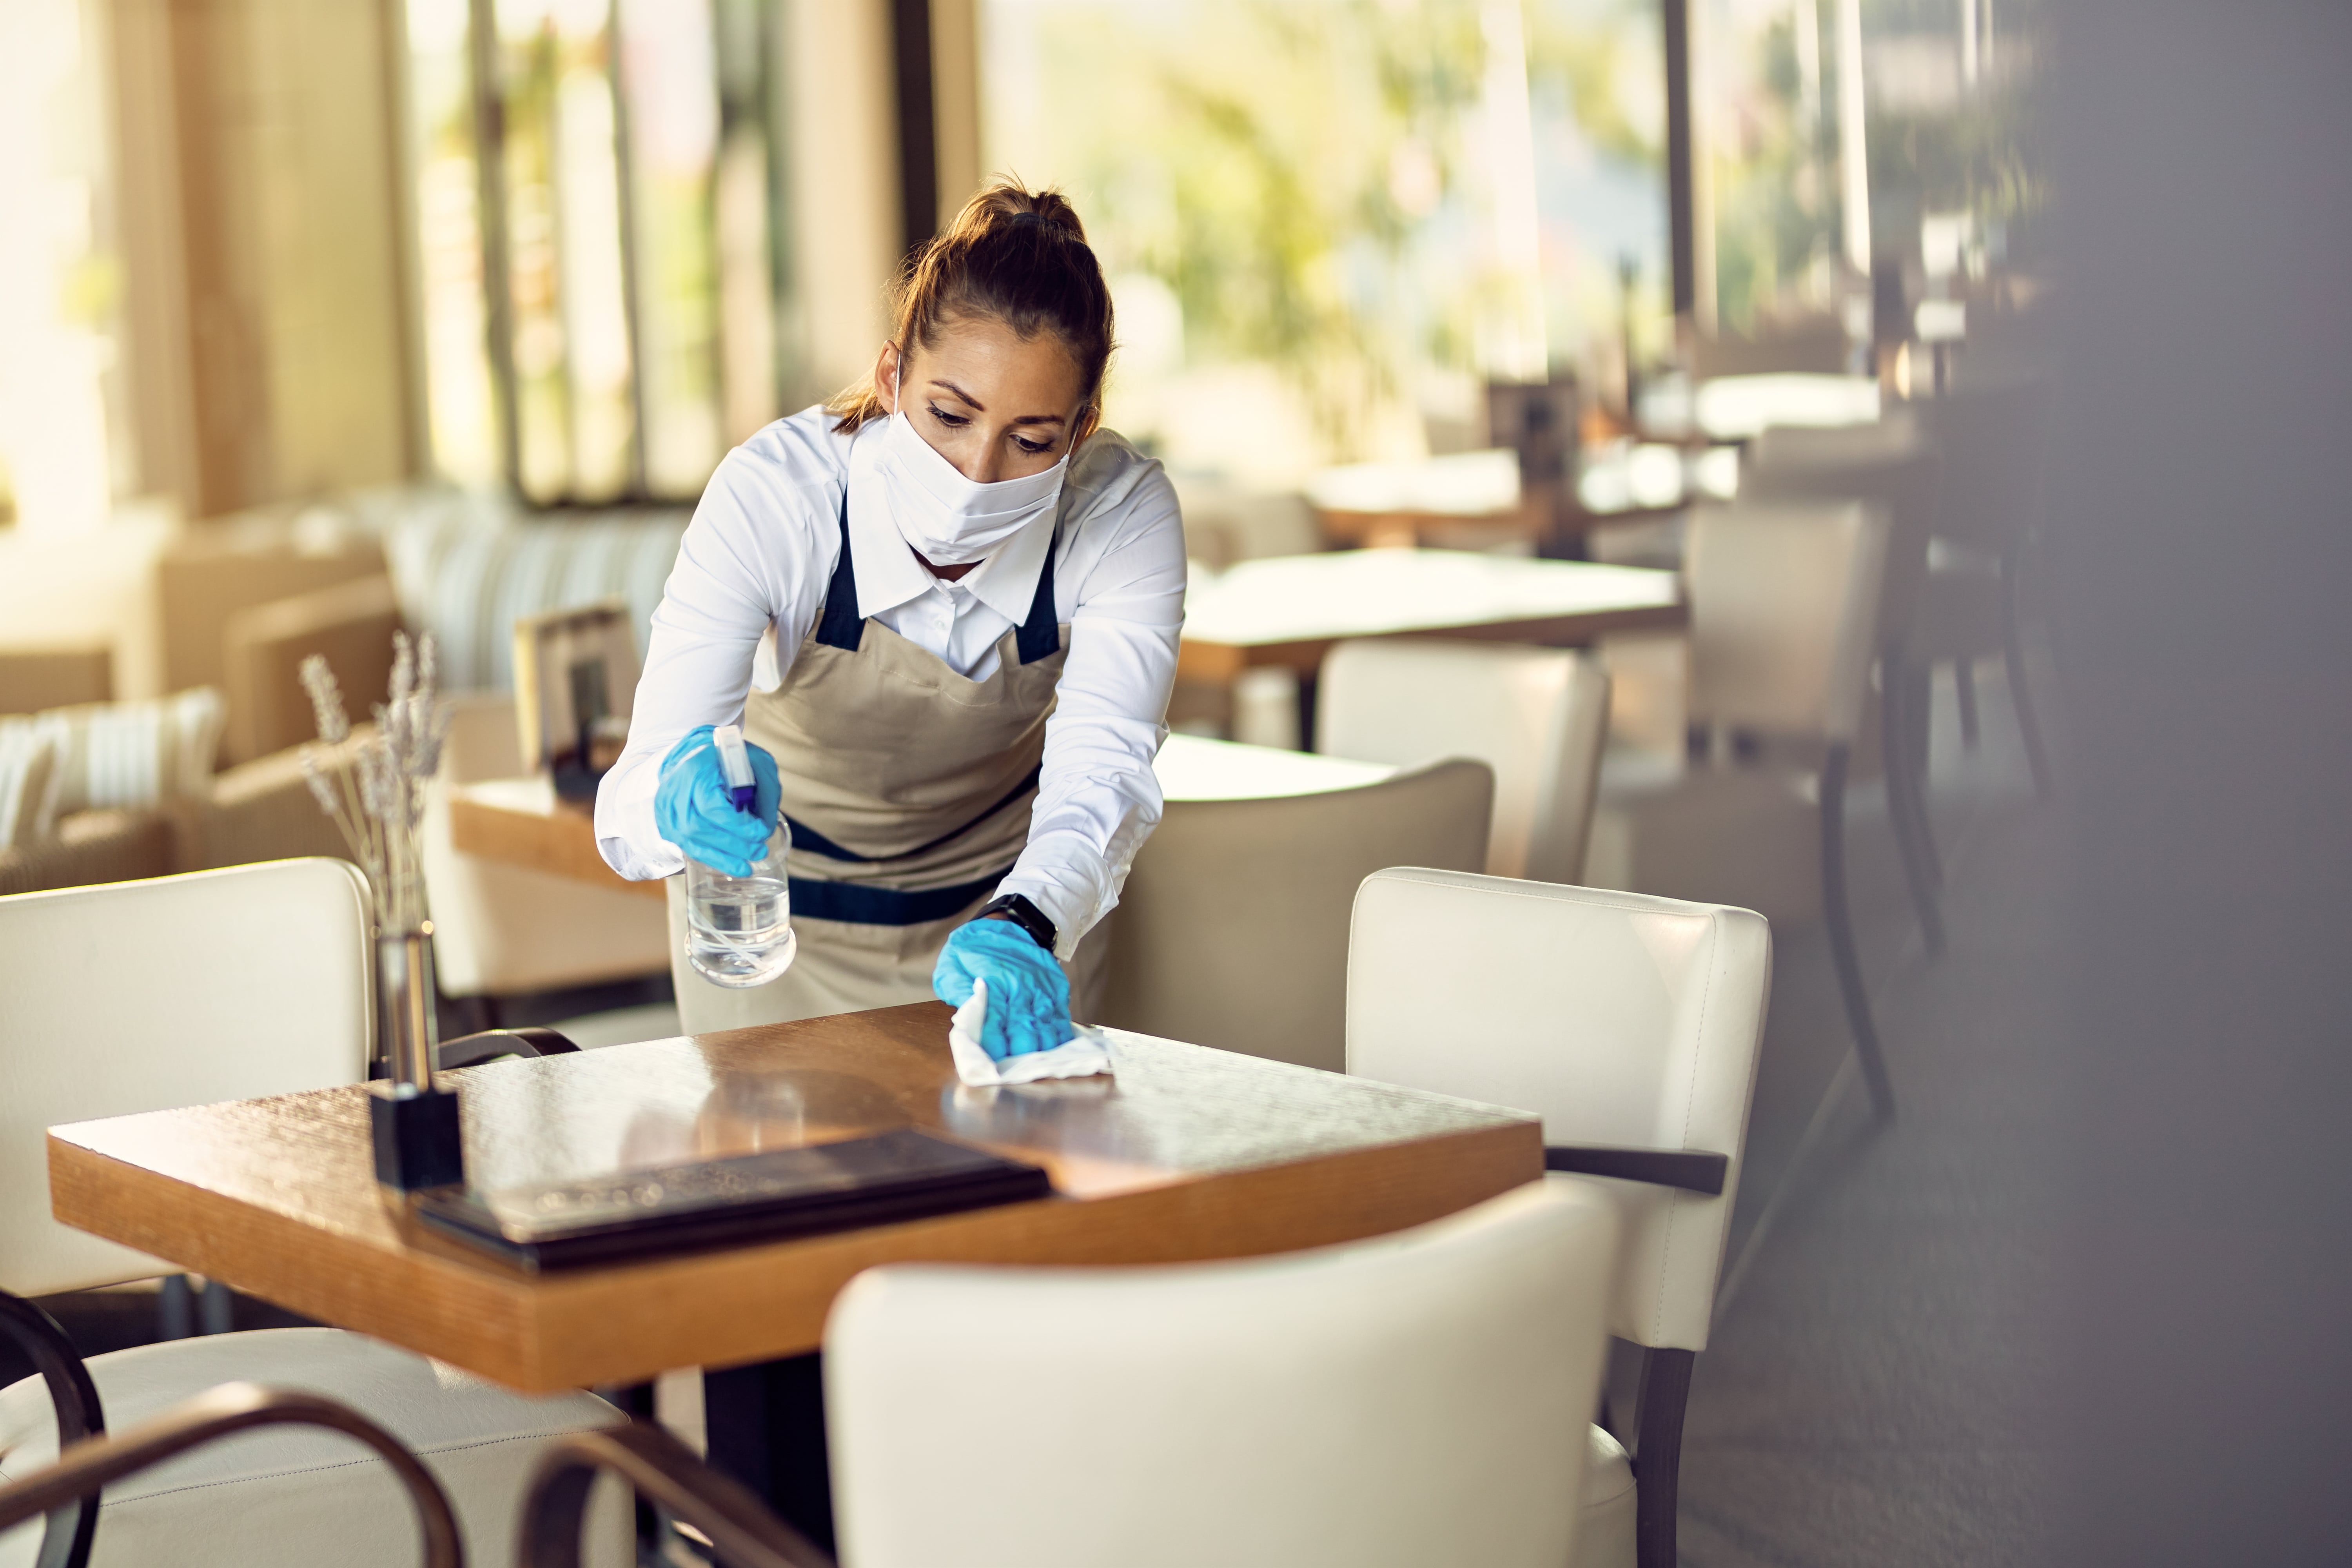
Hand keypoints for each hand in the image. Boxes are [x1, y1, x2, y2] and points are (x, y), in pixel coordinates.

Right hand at [655, 725, 780, 876]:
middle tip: (759, 852)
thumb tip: (766, 831)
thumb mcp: (756, 763)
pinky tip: (730, 864)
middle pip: (697, 827)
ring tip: (746, 867)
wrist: (695, 752)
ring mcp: (666, 807)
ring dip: (721, 858)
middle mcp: (675, 789)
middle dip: (732, 845)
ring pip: (689, 840)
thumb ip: (765, 793)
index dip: (737, 825)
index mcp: (695, 768)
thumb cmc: (730, 758)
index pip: (711, 806)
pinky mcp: (667, 821)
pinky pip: (687, 845)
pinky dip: (710, 857)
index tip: (761, 832)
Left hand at [933, 918, 1070, 1060]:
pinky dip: (1060, 1035)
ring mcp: (1042, 989)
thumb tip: (964, 1019)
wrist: (1014, 921)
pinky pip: (1061, 1016)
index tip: (991, 1065)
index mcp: (994, 983)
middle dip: (1020, 1054)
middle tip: (1013, 1072)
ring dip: (1042, 1050)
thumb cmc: (977, 947)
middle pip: (1024, 1029)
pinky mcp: (1056, 988)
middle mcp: (1021, 988)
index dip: (994, 1047)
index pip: (994, 1023)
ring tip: (1036, 1068)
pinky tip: (1056, 1051)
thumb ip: (958, 991)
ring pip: (1046, 1026)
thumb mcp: (954, 964)